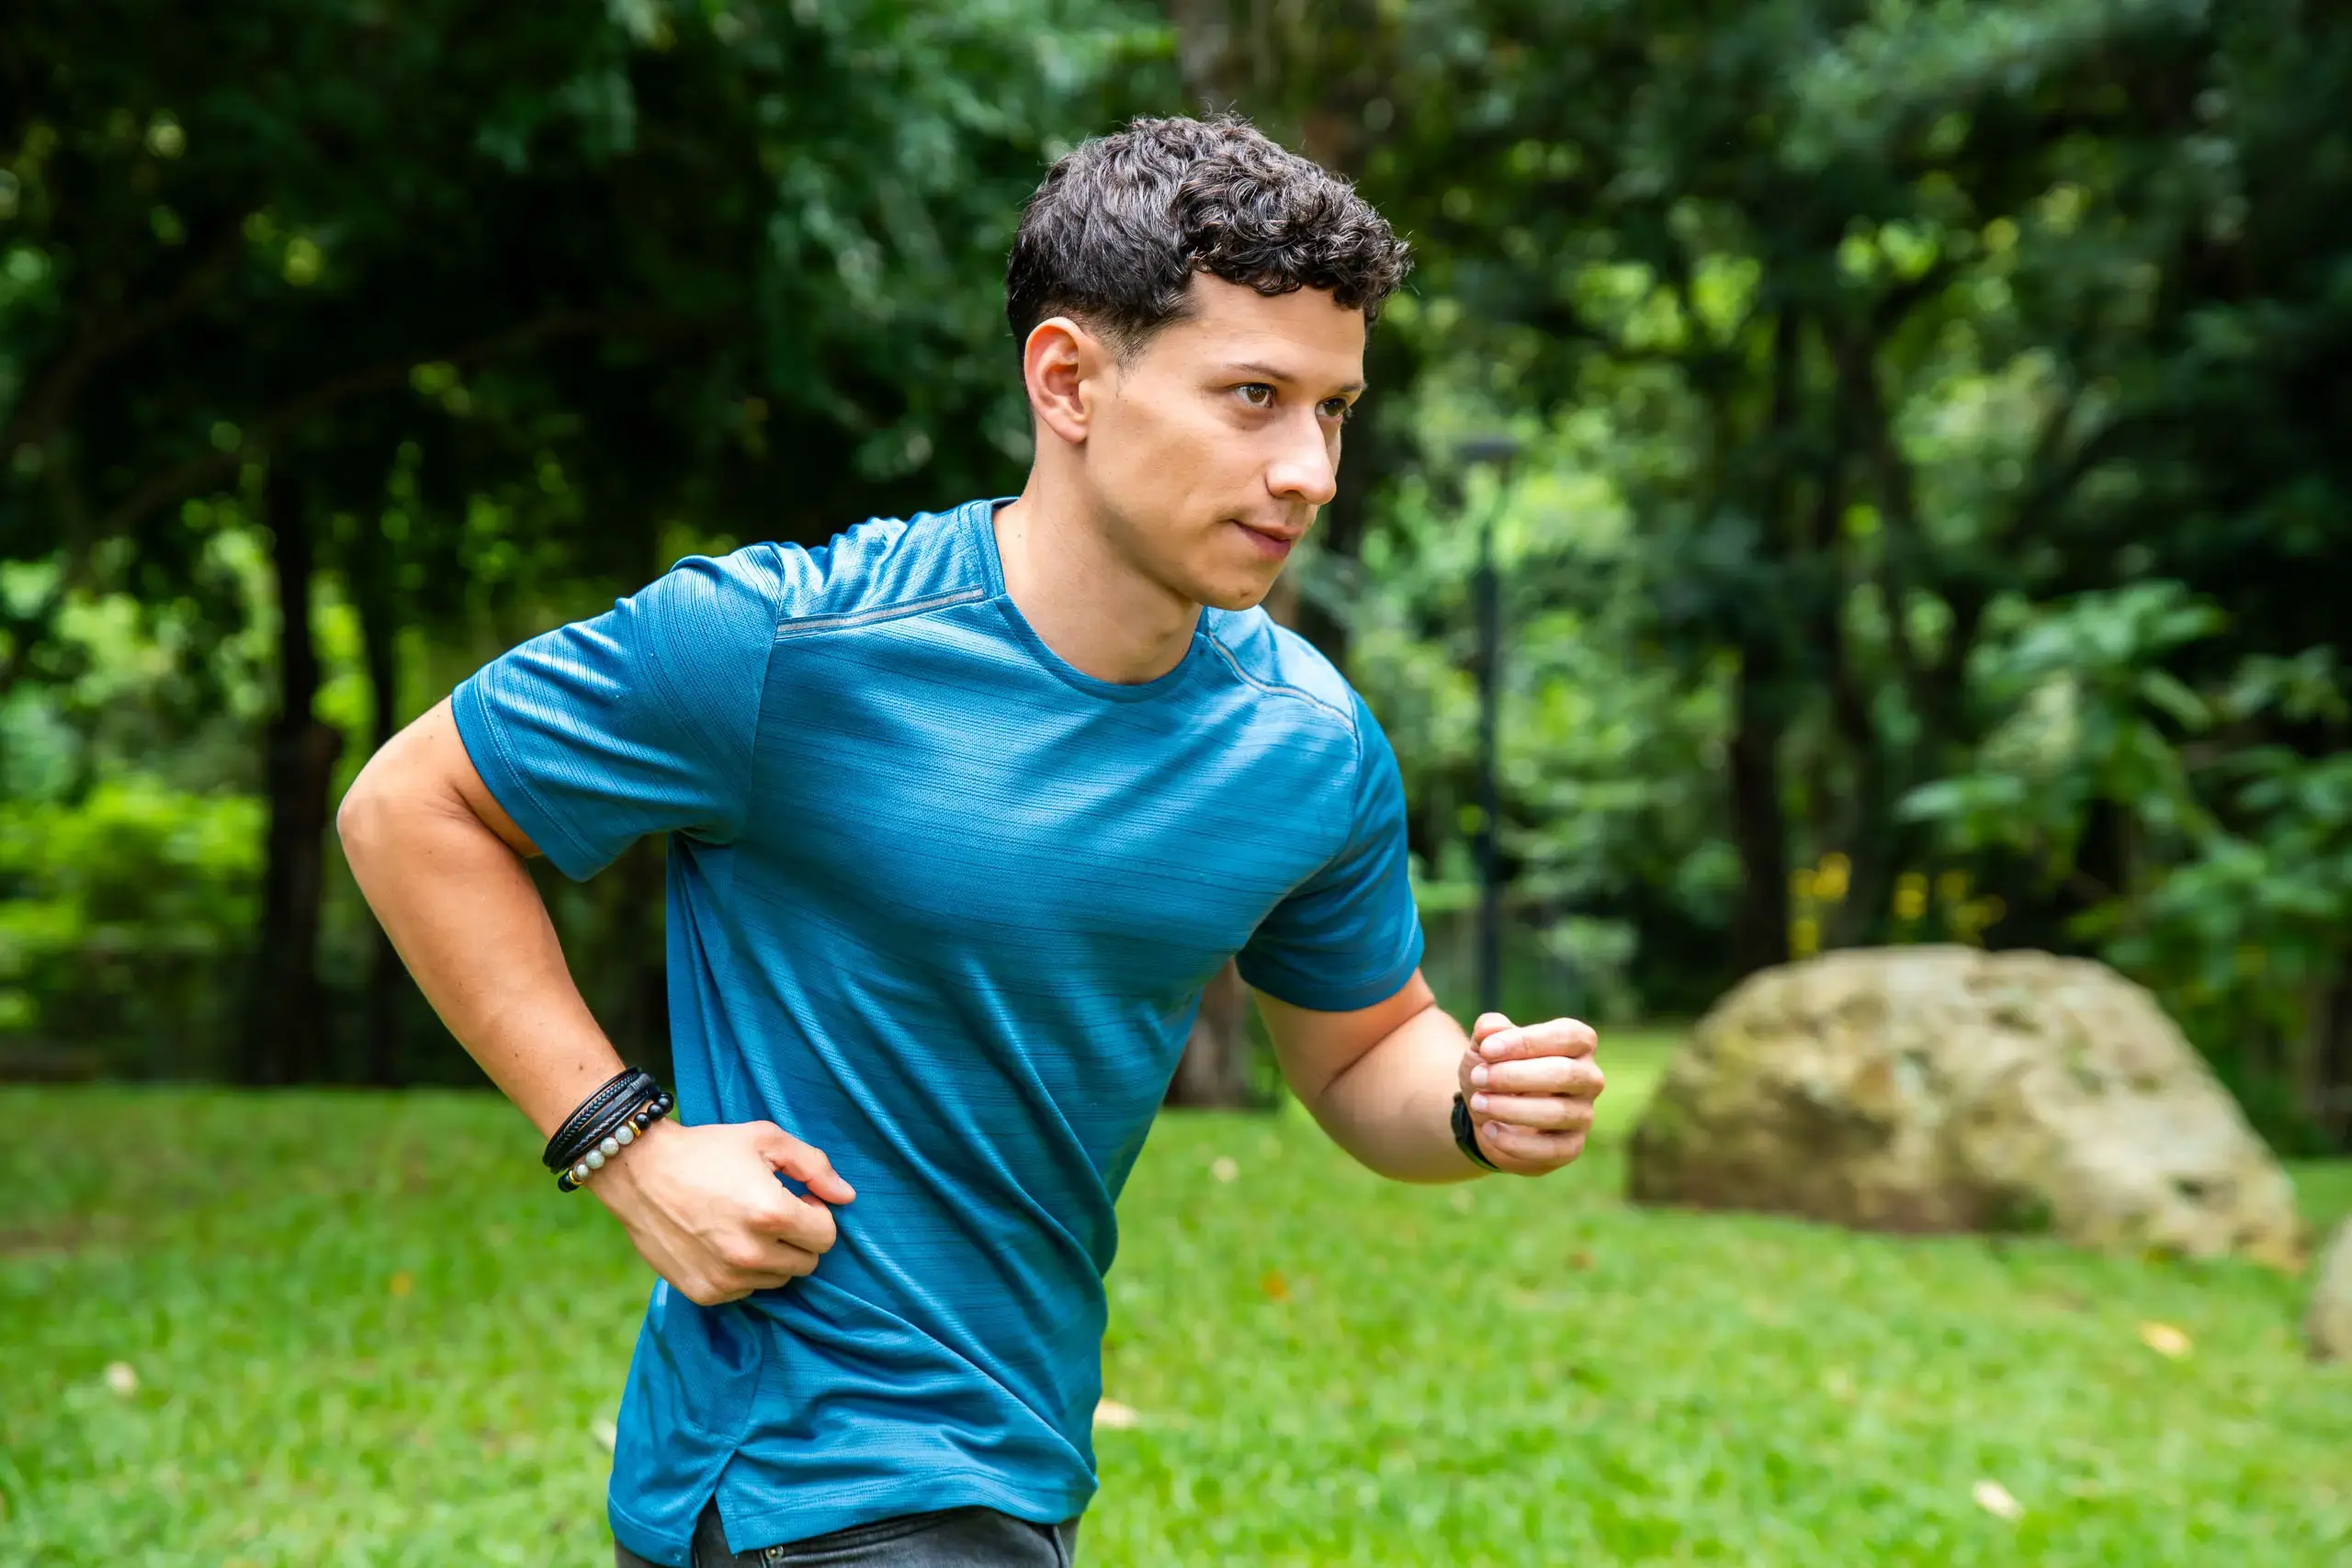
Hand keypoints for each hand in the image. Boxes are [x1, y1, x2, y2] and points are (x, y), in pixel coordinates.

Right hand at [590, 1117, 856, 1305]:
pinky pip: (745, 1290)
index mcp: (772, 1215)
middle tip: (771, 1212)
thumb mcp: (765, 1139)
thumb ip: (814, 1167)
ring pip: (778, 1280)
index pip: (826, 1236)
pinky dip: (743, 1271)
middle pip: (807, 1263)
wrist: (638, 1172)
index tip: (797, 1200)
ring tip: (744, 1225)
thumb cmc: (706, 1150)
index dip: (816, 1214)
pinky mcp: (704, 1292)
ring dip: (772, 1257)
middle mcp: (751, 1254)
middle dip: (798, 1238)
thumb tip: (847, 1196)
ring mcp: (726, 1278)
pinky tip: (721, 1241)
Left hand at [1457, 1012, 1603, 1174]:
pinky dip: (1515, 1141)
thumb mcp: (1485, 1046)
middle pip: (1565, 1074)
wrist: (1487, 1113)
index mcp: (1578, 1043)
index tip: (1486, 1049)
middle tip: (1478, 1078)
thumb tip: (1490, 1027)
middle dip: (1515, 1076)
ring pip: (1558, 1112)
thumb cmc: (1495, 1069)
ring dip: (1511, 1108)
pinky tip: (1488, 1129)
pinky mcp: (1571, 1147)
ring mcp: (1584, 1114)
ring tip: (1478, 1103)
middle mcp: (1589, 1078)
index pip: (1567, 1036)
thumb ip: (1488, 1031)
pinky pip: (1551, 1149)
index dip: (1526, 1041)